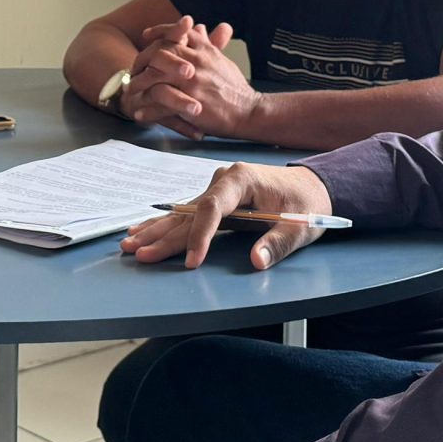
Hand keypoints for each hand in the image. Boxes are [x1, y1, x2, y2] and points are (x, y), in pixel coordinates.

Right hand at [120, 160, 334, 269]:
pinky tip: (144, 232)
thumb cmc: (306, 204)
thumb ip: (277, 244)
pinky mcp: (215, 199)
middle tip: (138, 253)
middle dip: (163, 235)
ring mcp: (216, 189)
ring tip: (130, 244)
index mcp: (241, 179)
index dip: (200, 236)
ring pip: (182, 214)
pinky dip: (166, 226)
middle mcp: (223, 180)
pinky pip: (186, 215)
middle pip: (188, 213)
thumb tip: (256, 261)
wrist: (312, 186)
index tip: (193, 262)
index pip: (212, 208)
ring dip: (156, 231)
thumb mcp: (299, 227)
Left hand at [121, 17, 258, 139]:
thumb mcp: (221, 59)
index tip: (147, 36)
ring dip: (140, 84)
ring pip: (157, 77)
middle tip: (133, 68)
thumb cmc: (235, 87)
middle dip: (143, 59)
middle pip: (161, 52)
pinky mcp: (190, 104)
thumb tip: (198, 28)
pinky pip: (162, 104)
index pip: (177, 34)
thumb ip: (207, 43)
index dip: (160, 32)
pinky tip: (139, 113)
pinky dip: (149, 110)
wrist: (249, 111)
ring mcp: (192, 83)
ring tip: (130, 92)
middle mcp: (196, 63)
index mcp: (204, 51)